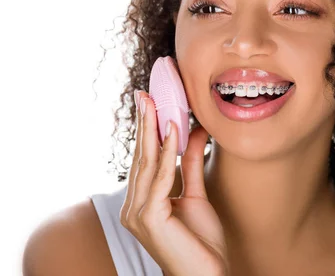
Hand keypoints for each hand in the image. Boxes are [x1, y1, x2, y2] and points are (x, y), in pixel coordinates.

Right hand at [120, 90, 227, 275]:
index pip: (144, 159)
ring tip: (155, 102)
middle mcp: (133, 207)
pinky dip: (166, 152)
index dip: (147, 130)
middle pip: (140, 157)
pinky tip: (172, 129)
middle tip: (145, 93)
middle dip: (144, 123)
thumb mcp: (196, 194)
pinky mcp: (148, 219)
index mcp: (141, 202)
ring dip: (151, 130)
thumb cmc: (201, 242)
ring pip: (146, 163)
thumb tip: (194, 130)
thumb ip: (192, 164)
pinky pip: (159, 178)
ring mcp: (137, 214)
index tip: (150, 102)